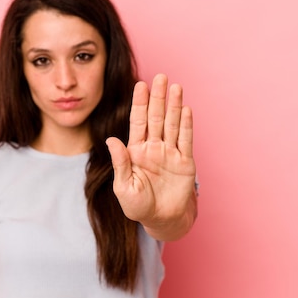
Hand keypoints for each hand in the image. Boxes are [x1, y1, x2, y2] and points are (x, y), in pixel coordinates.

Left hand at [106, 74, 196, 237]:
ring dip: (174, 106)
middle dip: (158, 97)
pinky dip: (186, 125)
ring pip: (172, 124)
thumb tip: (111, 140)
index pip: (137, 122)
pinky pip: (185, 140)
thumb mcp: (123, 186)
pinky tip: (186, 109)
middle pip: (156, 117)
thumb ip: (120, 163)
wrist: (161, 220)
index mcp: (135, 151)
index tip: (140, 85)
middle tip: (161, 76)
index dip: (139, 104)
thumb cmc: (138, 206)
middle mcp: (153, 148)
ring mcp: (170, 153)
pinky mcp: (185, 162)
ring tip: (176, 87)